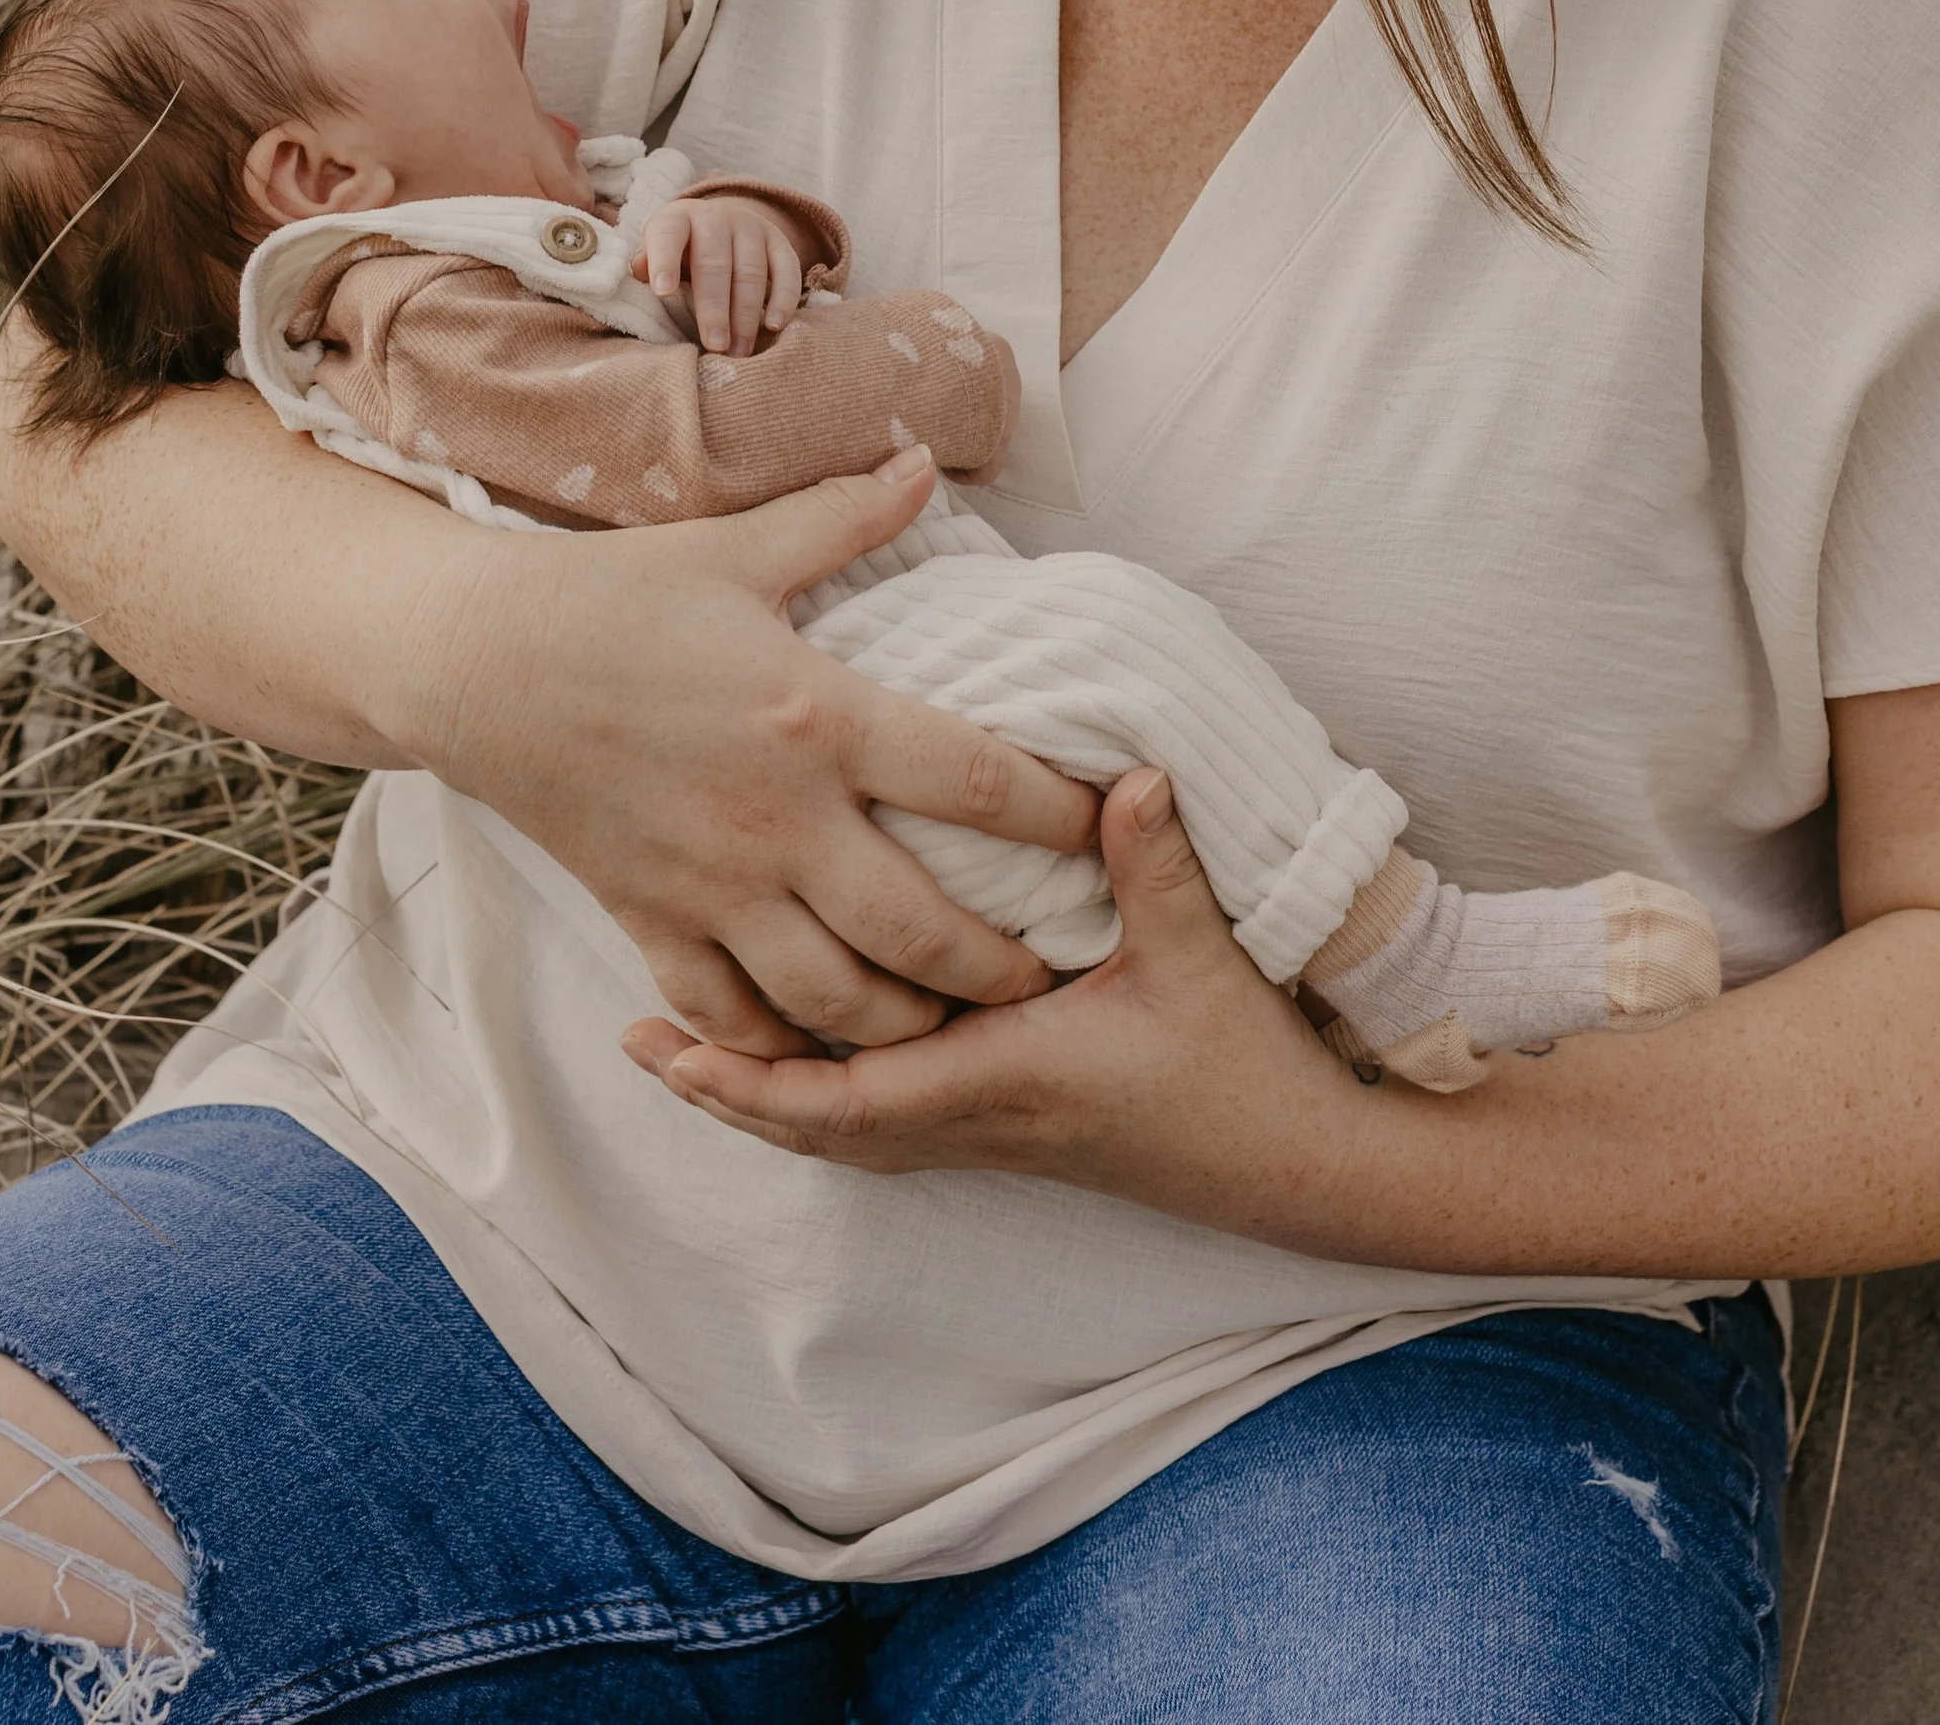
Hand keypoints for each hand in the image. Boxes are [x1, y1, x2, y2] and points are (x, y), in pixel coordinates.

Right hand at [419, 448, 1103, 1054]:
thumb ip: (846, 514)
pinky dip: (786, 1050)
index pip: (974, 780)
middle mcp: (777, 820)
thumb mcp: (737, 546)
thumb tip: (931, 460)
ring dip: (909, 1024)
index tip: (1110, 824)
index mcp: (816, 716)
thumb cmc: (614, 597)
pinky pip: (733, 1018)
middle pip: (922, 929)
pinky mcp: (652, 923)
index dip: (1059, 814)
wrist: (475, 664)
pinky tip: (830, 1049)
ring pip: (836, 999)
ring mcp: (713, 887)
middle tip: (1054, 970)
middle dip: (1001, 964)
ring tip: (959, 1021)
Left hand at [623, 766, 1376, 1239]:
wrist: (1299, 1165)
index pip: (855, 1094)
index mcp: (1006, 1078)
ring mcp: (996, 1130)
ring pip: (848, 1132)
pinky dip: (826, 1104)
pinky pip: (890, 1126)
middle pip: (822, 1123)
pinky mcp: (1017, 1126)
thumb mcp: (1201, 957)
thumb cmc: (1246, 1069)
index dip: (761, 1074)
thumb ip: (1154, 863)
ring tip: (685, 1052)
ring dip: (766, 1096)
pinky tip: (803, 1064)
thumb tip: (1128, 773)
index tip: (679, 1041)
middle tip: (640, 1045)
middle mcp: (982, 1117)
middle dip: (730, 1085)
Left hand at [643, 190, 815, 352]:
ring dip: (745, 315)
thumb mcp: (656, 249)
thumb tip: (640, 272)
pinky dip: (783, 299)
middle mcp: (716, 218)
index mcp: (678, 219)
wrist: (721, 221)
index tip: (662, 291)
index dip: (664, 261)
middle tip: (714, 345)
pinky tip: (773, 326)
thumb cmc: (680, 249)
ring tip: (738, 350)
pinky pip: (787, 270)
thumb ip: (647, 262)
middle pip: (715, 263)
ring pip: (751, 271)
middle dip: (715, 308)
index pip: (668, 236)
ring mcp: (751, 228)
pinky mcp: (779, 242)